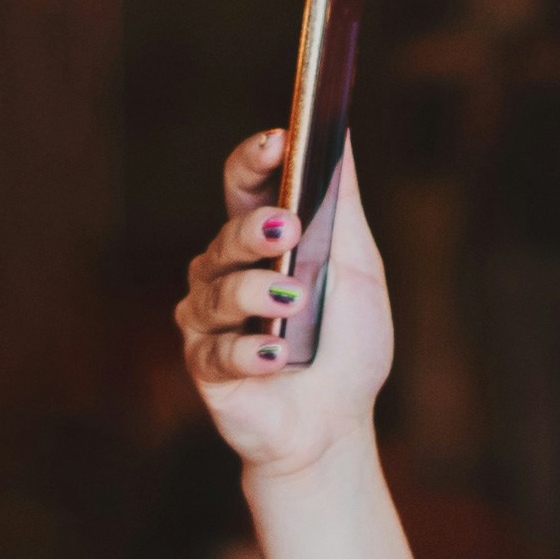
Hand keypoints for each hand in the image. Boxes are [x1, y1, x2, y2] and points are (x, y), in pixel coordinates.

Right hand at [177, 131, 394, 482]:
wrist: (335, 423)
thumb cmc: (347, 343)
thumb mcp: (355, 267)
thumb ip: (342, 206)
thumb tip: (340, 135)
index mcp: (261, 240)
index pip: (244, 185)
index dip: (254, 159)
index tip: (279, 141)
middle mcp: (226, 270)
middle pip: (227, 234)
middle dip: (254, 227)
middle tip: (287, 227)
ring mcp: (209, 317)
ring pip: (218, 290)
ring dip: (258, 293)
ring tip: (293, 304)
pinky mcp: (204, 365)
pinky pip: (217, 349)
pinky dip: (252, 352)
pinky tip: (278, 357)